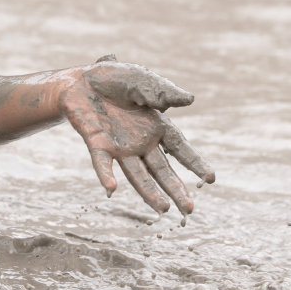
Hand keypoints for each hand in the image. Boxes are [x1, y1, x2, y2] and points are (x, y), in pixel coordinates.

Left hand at [58, 54, 215, 216]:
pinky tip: (111, 189)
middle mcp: (140, 142)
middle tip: (189, 210)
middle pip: (162, 170)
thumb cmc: (114, 79)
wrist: (80, 79)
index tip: (210, 179)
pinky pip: (102, 162)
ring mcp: (119, 146)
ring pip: (137, 174)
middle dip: (175, 189)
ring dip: (149, 192)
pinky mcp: (97, 143)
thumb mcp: (142, 79)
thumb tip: (189, 99)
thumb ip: (162, 91)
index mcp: (156, 126)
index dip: (195, 163)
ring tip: (163, 209)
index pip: (180, 148)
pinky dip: (106, 174)